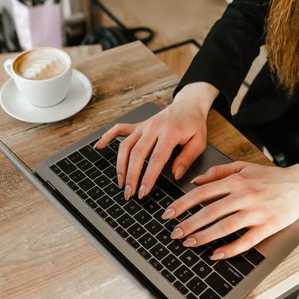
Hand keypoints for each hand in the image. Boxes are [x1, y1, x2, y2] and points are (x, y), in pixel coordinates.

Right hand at [94, 82, 218, 199]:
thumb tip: (175, 174)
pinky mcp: (138, 125)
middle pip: (137, 154)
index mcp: (170, 132)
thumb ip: (187, 159)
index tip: (143, 191)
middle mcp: (153, 128)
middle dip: (131, 176)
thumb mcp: (199, 142)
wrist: (188, 105)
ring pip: (125, 145)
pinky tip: (99, 147)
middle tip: (129, 193)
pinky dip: (107, 137)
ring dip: (120, 165)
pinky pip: (119, 129)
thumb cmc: (193, 125)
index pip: (156, 158)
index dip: (148, 177)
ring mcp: (143, 126)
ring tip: (121, 182)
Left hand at [162, 160, 298, 259]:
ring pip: (225, 227)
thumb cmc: (270, 177)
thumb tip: (195, 180)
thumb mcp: (243, 166)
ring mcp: (256, 212)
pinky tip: (216, 254)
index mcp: (236, 181)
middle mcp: (244, 196)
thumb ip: (218, 172)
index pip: (202, 193)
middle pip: (210, 212)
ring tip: (189, 243)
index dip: (182, 204)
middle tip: (174, 233)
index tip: (169, 213)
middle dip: (189, 224)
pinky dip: (230, 249)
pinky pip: (246, 241)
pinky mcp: (268, 227)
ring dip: (204, 237)